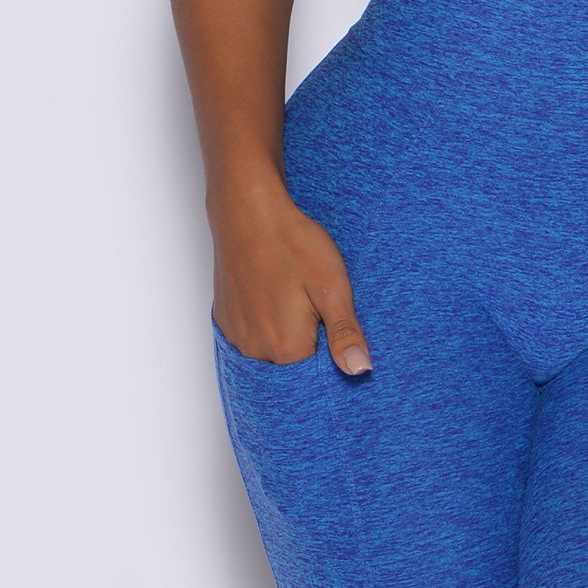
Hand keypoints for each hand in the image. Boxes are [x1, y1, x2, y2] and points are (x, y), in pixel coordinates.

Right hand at [210, 184, 373, 375]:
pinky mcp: (226, 321)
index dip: (332, 352)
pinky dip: (266, 326)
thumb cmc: (293, 244)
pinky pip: (251, 339)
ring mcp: (237, 337)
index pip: (317, 375)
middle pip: (292, 367)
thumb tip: (360, 370)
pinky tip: (275, 296)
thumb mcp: (332, 286)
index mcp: (286, 349)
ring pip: (271, 353)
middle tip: (314, 304)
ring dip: (286, 336)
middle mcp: (256, 352)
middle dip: (309, 345)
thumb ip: (345, 333)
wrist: (249, 212)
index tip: (333, 323)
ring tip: (294, 297)